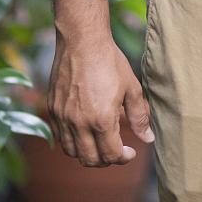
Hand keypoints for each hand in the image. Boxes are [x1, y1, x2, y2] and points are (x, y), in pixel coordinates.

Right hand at [47, 30, 153, 166]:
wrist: (82, 41)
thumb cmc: (109, 61)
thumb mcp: (131, 88)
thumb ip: (140, 117)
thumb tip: (148, 138)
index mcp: (102, 119)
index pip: (111, 155)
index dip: (123, 158)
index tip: (130, 152)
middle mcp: (79, 122)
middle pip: (90, 159)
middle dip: (106, 160)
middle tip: (116, 150)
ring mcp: (63, 117)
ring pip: (72, 152)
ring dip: (87, 153)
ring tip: (99, 142)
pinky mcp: (53, 109)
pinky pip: (59, 137)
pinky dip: (71, 141)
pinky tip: (83, 131)